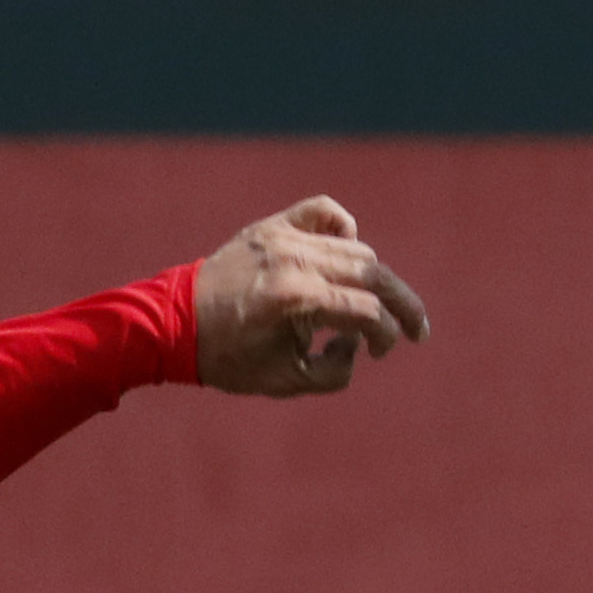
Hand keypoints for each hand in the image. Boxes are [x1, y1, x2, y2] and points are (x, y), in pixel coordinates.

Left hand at [191, 197, 430, 395]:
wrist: (175, 324)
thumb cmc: (228, 358)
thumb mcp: (285, 381)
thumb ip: (335, 370)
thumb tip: (356, 341)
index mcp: (296, 300)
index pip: (366, 311)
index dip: (387, 334)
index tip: (382, 352)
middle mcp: (293, 260)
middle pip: (371, 273)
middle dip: (402, 304)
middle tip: (417, 329)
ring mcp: (283, 237)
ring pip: (353, 248)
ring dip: (375, 278)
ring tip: (378, 304)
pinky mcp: (271, 226)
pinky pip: (322, 211)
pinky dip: (343, 228)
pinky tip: (347, 251)